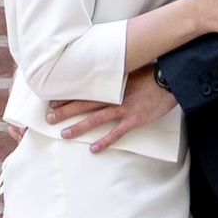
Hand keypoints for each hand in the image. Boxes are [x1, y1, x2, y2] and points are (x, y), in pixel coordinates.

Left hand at [47, 72, 179, 152]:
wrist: (168, 80)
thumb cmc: (150, 73)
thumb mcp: (129, 69)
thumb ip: (115, 73)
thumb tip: (103, 71)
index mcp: (110, 84)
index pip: (84, 90)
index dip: (68, 96)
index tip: (53, 100)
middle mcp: (113, 96)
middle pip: (84, 105)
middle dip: (65, 111)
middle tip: (50, 117)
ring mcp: (122, 109)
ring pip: (95, 119)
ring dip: (78, 127)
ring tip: (64, 134)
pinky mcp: (133, 120)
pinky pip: (115, 133)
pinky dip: (104, 141)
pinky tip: (93, 148)